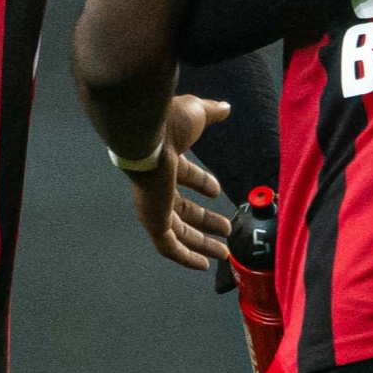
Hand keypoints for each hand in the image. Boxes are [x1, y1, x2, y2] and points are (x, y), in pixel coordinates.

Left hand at [117, 93, 239, 273]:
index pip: (185, 176)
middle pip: (182, 209)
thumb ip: (210, 112)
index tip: (218, 192)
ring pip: (178, 232)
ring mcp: (154, 205)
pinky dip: (185, 257)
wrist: (146, 134)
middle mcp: (157, 185)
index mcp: (165, 161)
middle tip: (226, 229)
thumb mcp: (196, 114)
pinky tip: (202, 265)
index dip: (202, 184)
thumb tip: (225, 108)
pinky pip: (169, 246)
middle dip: (205, 220)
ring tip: (223, 252)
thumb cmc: (169, 123)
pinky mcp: (153, 220)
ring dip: (201, 242)